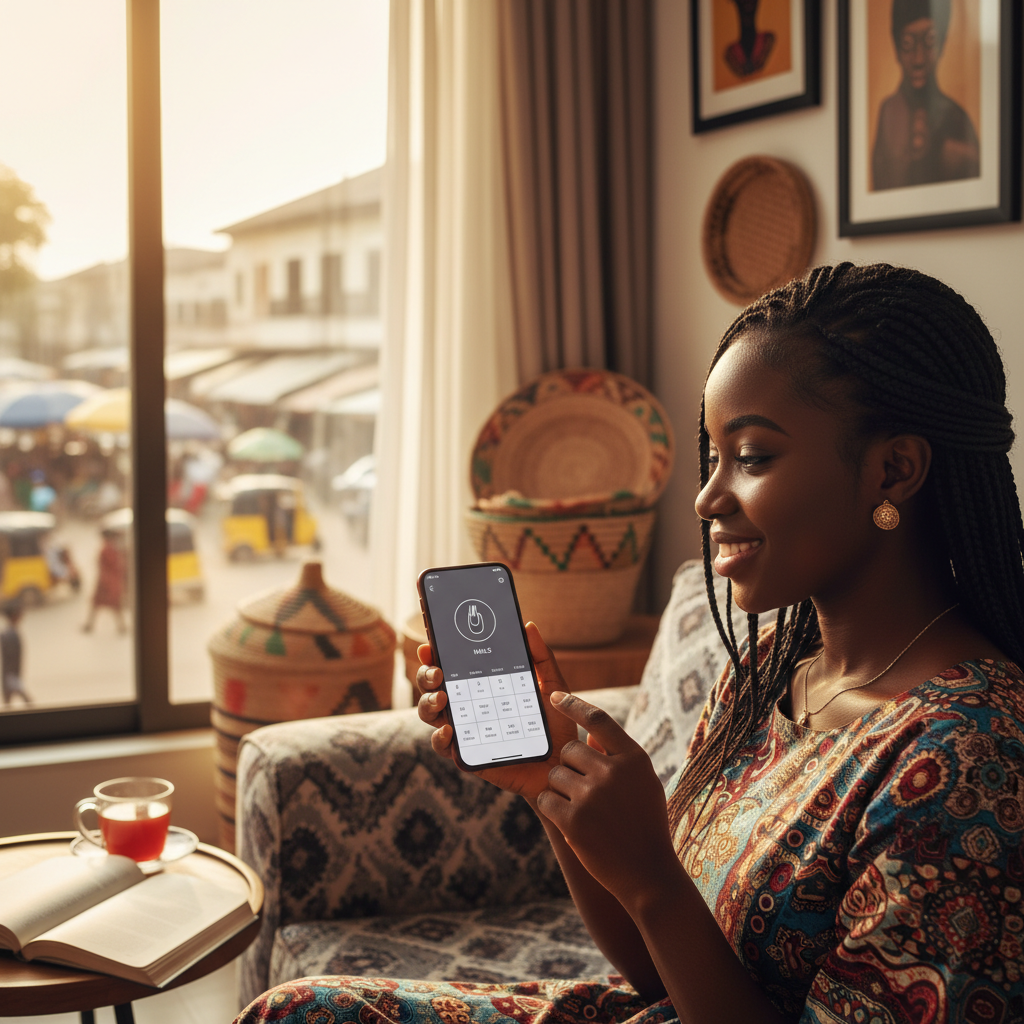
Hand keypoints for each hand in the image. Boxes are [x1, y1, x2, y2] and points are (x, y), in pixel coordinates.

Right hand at [415, 622, 577, 802]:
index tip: (429, 644)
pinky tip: (450, 730)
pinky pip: (442, 747)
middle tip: (438, 672)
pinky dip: (440, 737)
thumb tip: (528, 626)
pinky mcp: (466, 755)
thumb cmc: (554, 724)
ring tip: (442, 698)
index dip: (434, 652)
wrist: (564, 764)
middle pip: (431, 686)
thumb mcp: (551, 685)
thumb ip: (541, 657)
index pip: (451, 664)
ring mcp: (464, 729)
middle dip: (426, 674)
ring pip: (429, 712)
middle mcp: (466, 705)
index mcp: (481, 684)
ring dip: (428, 702)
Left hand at [537, 693, 678, 907]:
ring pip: (555, 775)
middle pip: (570, 749)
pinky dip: (552, 809)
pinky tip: (571, 823)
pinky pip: (546, 799)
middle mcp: (614, 771)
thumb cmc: (645, 825)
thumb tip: (588, 733)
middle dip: (570, 768)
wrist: (648, 874)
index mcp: (634, 758)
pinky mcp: (574, 819)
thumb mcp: (643, 784)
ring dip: (561, 790)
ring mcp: (593, 795)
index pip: (598, 719)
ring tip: (583, 811)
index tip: (553, 697)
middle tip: (584, 791)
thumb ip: (619, 757)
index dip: (573, 704)